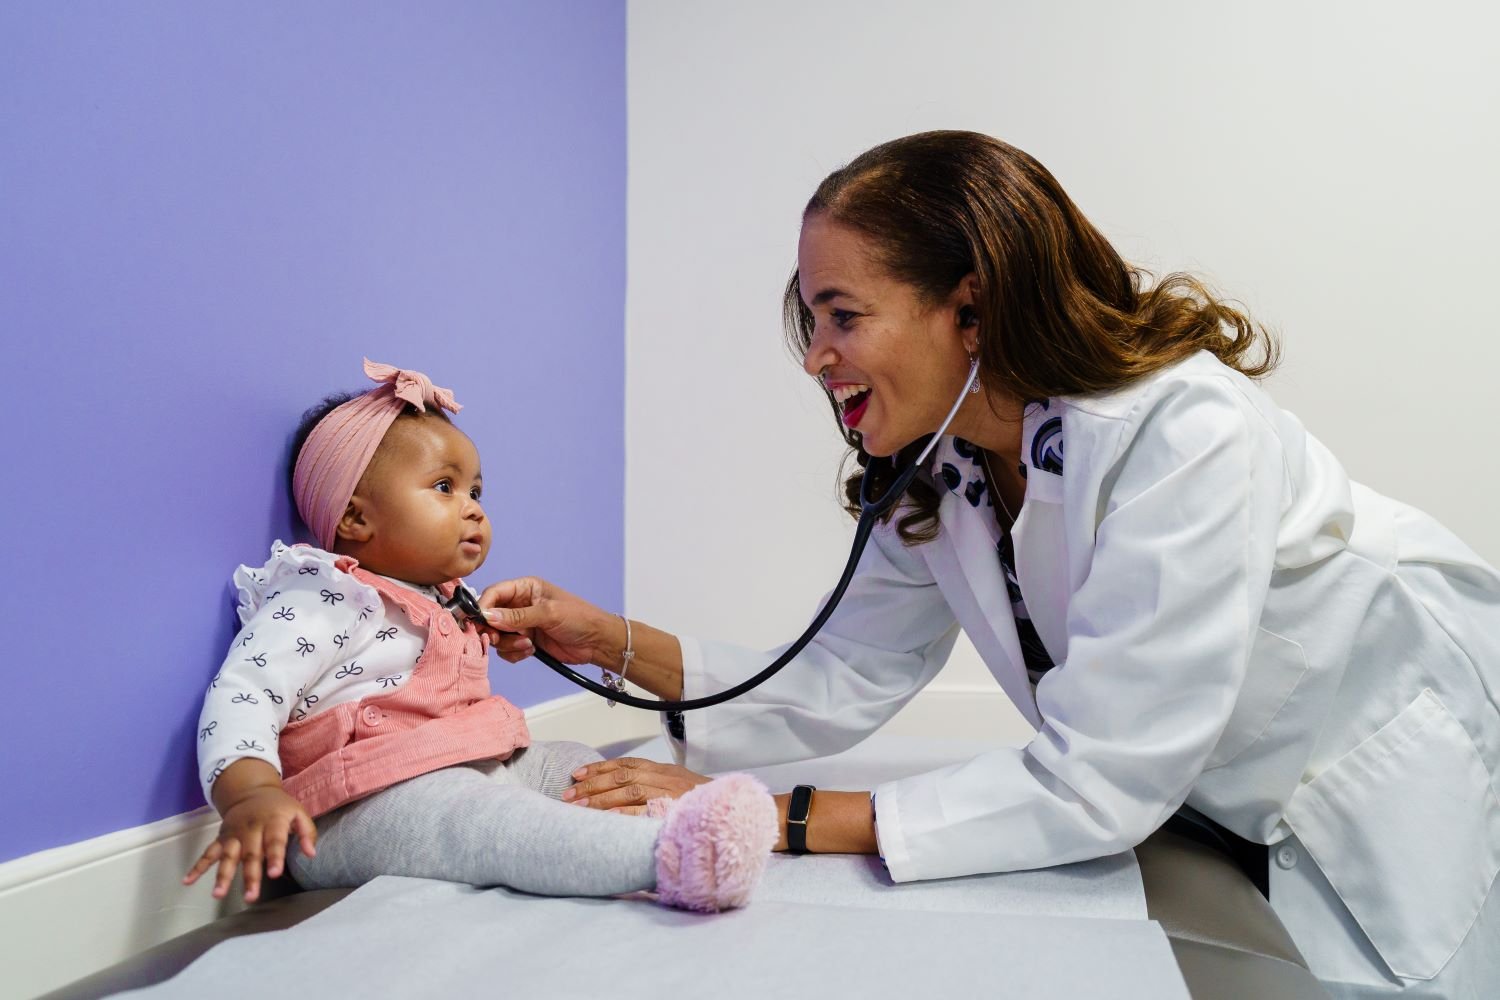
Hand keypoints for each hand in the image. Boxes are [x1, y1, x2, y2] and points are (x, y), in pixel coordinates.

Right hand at [183, 787, 316, 901]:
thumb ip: (306, 832)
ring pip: (228, 856)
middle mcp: (251, 829)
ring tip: (218, 894)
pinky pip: (208, 853)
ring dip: (222, 875)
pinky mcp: (221, 838)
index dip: (275, 857)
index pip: (275, 841)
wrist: (252, 791)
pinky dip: (197, 866)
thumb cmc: (279, 807)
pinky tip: (188, 881)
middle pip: (250, 854)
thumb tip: (311, 854)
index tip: (275, 874)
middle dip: (250, 876)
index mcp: (273, 822)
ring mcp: (234, 835)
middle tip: (251, 896)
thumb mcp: (298, 813)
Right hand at [478, 576, 617, 665]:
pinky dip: (515, 653)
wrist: (597, 642)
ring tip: (528, 645)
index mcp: (526, 588)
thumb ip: (518, 616)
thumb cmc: (580, 619)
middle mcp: (521, 605)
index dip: (484, 606)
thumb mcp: (549, 614)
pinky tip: (531, 651)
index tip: (479, 621)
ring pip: (498, 635)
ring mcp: (523, 624)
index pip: (495, 593)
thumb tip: (489, 615)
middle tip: (499, 639)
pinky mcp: (526, 641)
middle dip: (494, 630)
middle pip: (491, 616)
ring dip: (508, 644)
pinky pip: (507, 649)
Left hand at [562, 757, 711, 814]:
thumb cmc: (703, 804)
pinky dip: (623, 815)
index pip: (626, 764)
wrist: (734, 812)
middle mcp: (666, 779)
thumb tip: (621, 794)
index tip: (576, 775)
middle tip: (568, 796)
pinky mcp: (676, 812)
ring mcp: (672, 795)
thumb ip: (654, 785)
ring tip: (578, 809)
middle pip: (622, 777)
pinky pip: (645, 812)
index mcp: (665, 771)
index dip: (599, 768)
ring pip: (630, 792)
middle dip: (593, 786)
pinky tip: (605, 820)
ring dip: (601, 800)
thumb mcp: (679, 786)